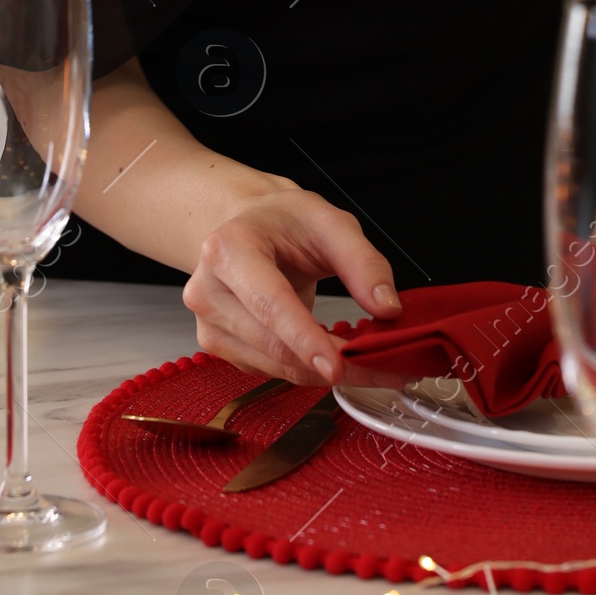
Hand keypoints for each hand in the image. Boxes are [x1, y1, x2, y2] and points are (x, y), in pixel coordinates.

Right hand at [182, 172, 399, 382]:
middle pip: (272, 344)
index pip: (269, 303)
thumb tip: (387, 308)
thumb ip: (363, 263)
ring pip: (274, 365)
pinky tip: (331, 357)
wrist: (248, 225)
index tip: (338, 367)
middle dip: (330, 362)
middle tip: (383, 370)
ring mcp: (208, 322)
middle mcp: (208, 289)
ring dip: (323, 372)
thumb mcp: (332, 224)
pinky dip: (306, 369)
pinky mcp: (217, 345)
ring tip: (368, 365)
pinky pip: (270, 369)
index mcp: (229, 249)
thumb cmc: (285, 222)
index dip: (304, 338)